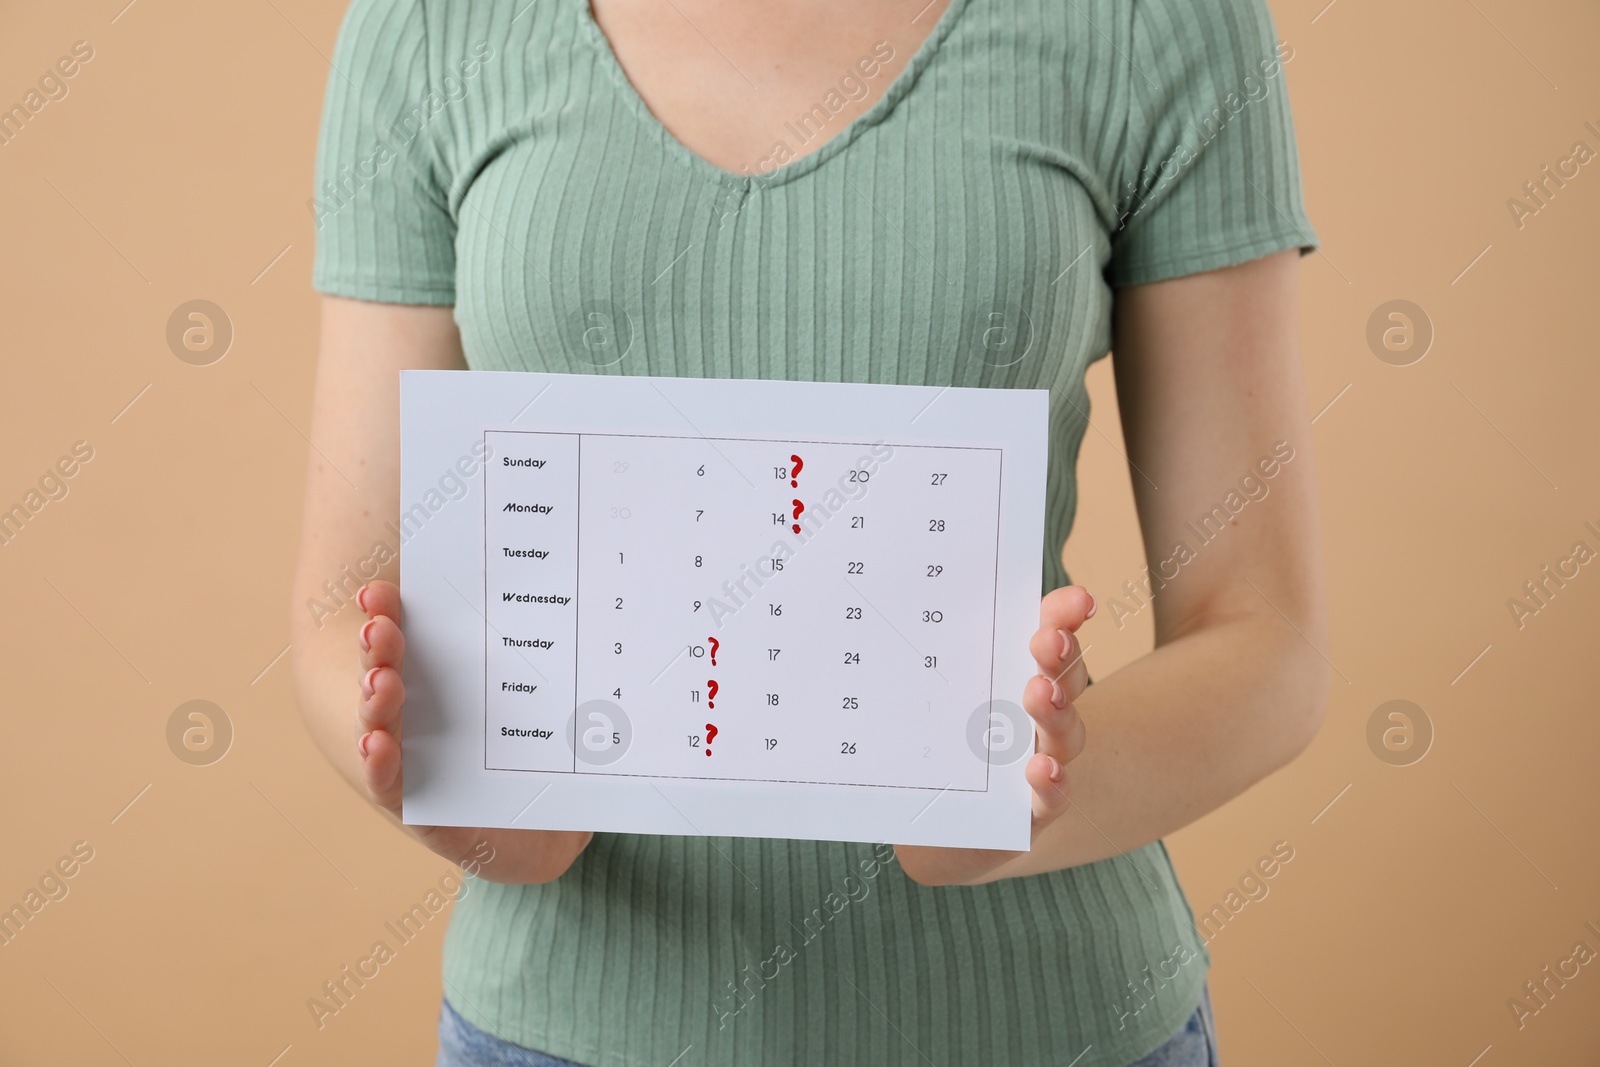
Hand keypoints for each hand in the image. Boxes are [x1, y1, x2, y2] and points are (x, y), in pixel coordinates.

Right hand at [356, 580, 591, 882]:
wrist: (534, 839)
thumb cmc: (541, 766)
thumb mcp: (568, 720)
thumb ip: (585, 684)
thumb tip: (632, 623)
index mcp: (452, 683)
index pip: (419, 639)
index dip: (394, 613)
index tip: (381, 589)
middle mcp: (424, 714)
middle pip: (394, 669)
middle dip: (382, 645)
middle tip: (381, 625)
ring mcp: (415, 758)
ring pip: (384, 721)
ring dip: (376, 698)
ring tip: (382, 680)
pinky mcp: (418, 807)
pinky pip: (392, 785)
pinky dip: (380, 765)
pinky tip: (377, 743)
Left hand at [894, 585, 1092, 885]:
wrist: (948, 827)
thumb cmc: (945, 748)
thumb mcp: (935, 700)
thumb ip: (925, 659)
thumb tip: (878, 605)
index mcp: (1020, 677)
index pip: (1050, 639)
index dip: (1063, 617)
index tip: (1076, 598)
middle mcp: (1040, 715)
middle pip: (1060, 680)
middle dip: (1057, 656)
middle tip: (1046, 640)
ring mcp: (1043, 760)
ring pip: (1062, 733)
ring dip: (1053, 712)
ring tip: (1037, 695)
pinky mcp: (1036, 808)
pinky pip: (1051, 794)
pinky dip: (1050, 781)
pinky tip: (1040, 769)